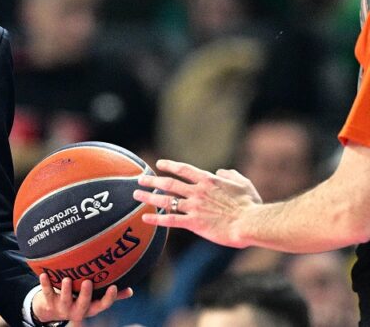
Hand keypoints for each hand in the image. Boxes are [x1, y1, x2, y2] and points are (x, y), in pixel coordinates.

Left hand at [31, 273, 131, 324]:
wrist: (50, 309)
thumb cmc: (77, 300)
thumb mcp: (93, 300)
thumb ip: (110, 296)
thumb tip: (130, 290)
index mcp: (90, 308)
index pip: (102, 305)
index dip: (109, 297)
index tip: (114, 286)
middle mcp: (78, 310)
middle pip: (83, 304)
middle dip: (86, 294)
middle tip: (88, 282)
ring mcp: (63, 307)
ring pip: (65, 299)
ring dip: (66, 290)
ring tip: (67, 279)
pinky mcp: (49, 302)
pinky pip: (47, 292)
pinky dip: (45, 284)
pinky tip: (44, 274)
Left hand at [133, 159, 262, 247]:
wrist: (251, 223)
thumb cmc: (251, 205)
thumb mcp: (243, 183)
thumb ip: (231, 175)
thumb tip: (220, 170)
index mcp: (208, 180)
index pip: (184, 169)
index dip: (170, 165)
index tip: (159, 164)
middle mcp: (197, 191)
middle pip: (169, 183)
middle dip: (152, 180)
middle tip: (140, 179)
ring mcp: (194, 207)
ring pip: (166, 199)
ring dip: (149, 197)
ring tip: (136, 195)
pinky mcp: (194, 223)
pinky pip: (170, 220)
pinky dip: (156, 219)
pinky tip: (145, 218)